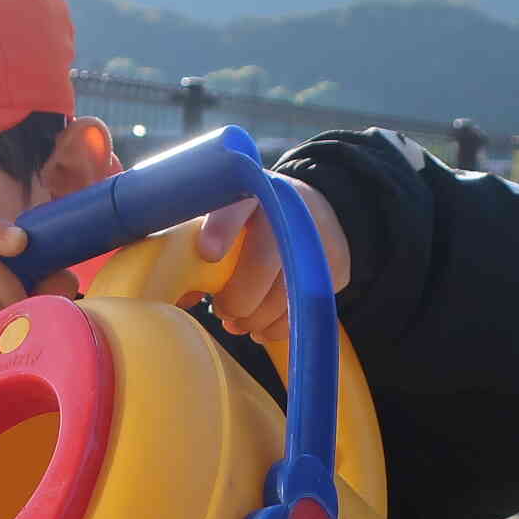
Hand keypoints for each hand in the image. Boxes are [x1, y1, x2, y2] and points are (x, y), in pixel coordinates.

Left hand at [192, 178, 351, 344]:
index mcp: (252, 191)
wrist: (313, 210)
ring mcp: (316, 238)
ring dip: (255, 320)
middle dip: (237, 298)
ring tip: (239, 322)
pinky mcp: (334, 265)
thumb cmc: (253, 222)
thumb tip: (184, 296)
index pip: (238, 205)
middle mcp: (288, 209)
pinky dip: (277, 327)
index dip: (224, 228)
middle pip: (263, 261)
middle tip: (222, 309)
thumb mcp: (228, 218)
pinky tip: (262, 326)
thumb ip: (201, 246)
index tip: (208, 252)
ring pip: (284, 295)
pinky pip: (302, 309)